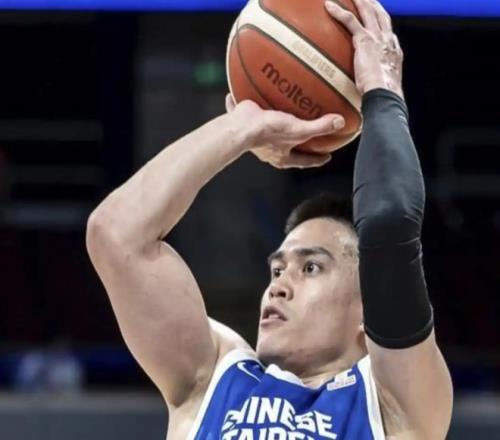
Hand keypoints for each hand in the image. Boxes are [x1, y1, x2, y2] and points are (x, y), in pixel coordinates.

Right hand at [226, 94, 344, 168]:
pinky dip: (250, 103)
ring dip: (275, 122)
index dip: (317, 159)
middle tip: (308, 135)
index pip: (304, 161)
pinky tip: (252, 88)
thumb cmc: (269, 133)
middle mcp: (269, 149)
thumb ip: (319, 127)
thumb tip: (340, 122)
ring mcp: (255, 137)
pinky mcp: (243, 123)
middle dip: (296, 141)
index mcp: (282, 156)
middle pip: (287, 146)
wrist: (240, 128)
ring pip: (268, 130)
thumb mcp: (299, 130)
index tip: (327, 156)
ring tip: (283, 111)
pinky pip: (247, 112)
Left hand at [325, 0, 403, 98]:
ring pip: (367, 12)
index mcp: (394, 52)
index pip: (387, 32)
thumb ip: (373, 87)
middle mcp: (388, 41)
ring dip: (359, 1)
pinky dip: (339, 12)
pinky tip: (328, 6)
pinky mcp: (365, 40)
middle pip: (380, 15)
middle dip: (373, 4)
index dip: (381, 22)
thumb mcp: (380, 90)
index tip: (376, 17)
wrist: (384, 94)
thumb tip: (365, 98)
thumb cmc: (383, 98)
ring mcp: (377, 38)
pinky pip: (350, 21)